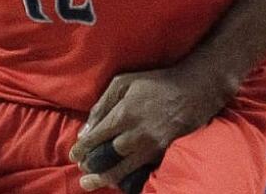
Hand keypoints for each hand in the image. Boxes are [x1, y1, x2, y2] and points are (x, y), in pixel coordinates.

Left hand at [68, 63, 235, 189]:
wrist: (191, 92)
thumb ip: (102, 105)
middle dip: (92, 166)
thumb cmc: (153, 83)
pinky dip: (127, 176)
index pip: (97, 137)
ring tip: (91, 183)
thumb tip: (86, 130)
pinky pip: (141, 169)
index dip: (83, 148)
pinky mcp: (163, 153)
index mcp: (124, 114)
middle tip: (81, 173)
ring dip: (106, 177)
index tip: (73, 155)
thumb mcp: (122, 83)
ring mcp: (151, 146)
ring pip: (124, 167)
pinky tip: (118, 181)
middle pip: (109, 156)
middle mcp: (136, 134)